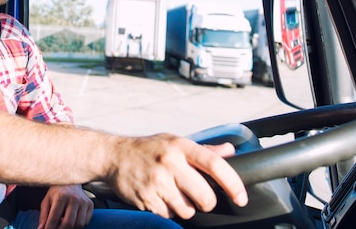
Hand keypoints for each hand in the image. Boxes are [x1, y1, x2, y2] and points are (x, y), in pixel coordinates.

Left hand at [37, 185, 93, 228]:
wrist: (71, 181)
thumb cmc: (57, 192)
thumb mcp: (47, 200)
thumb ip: (43, 215)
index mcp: (61, 196)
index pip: (54, 218)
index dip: (49, 228)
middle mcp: (74, 198)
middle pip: (68, 223)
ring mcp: (83, 202)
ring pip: (78, 224)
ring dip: (70, 228)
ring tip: (63, 225)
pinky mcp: (90, 205)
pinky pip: (85, 222)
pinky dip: (78, 225)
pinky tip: (72, 220)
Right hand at [106, 134, 247, 219]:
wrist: (114, 155)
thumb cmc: (148, 149)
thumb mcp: (175, 142)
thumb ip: (204, 149)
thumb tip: (230, 150)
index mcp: (180, 146)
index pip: (215, 165)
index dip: (233, 184)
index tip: (241, 197)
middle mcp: (170, 163)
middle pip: (205, 197)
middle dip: (206, 202)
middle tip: (197, 195)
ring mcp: (157, 182)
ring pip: (187, 210)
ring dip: (184, 207)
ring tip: (172, 192)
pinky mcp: (146, 198)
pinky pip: (168, 215)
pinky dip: (167, 210)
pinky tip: (158, 195)